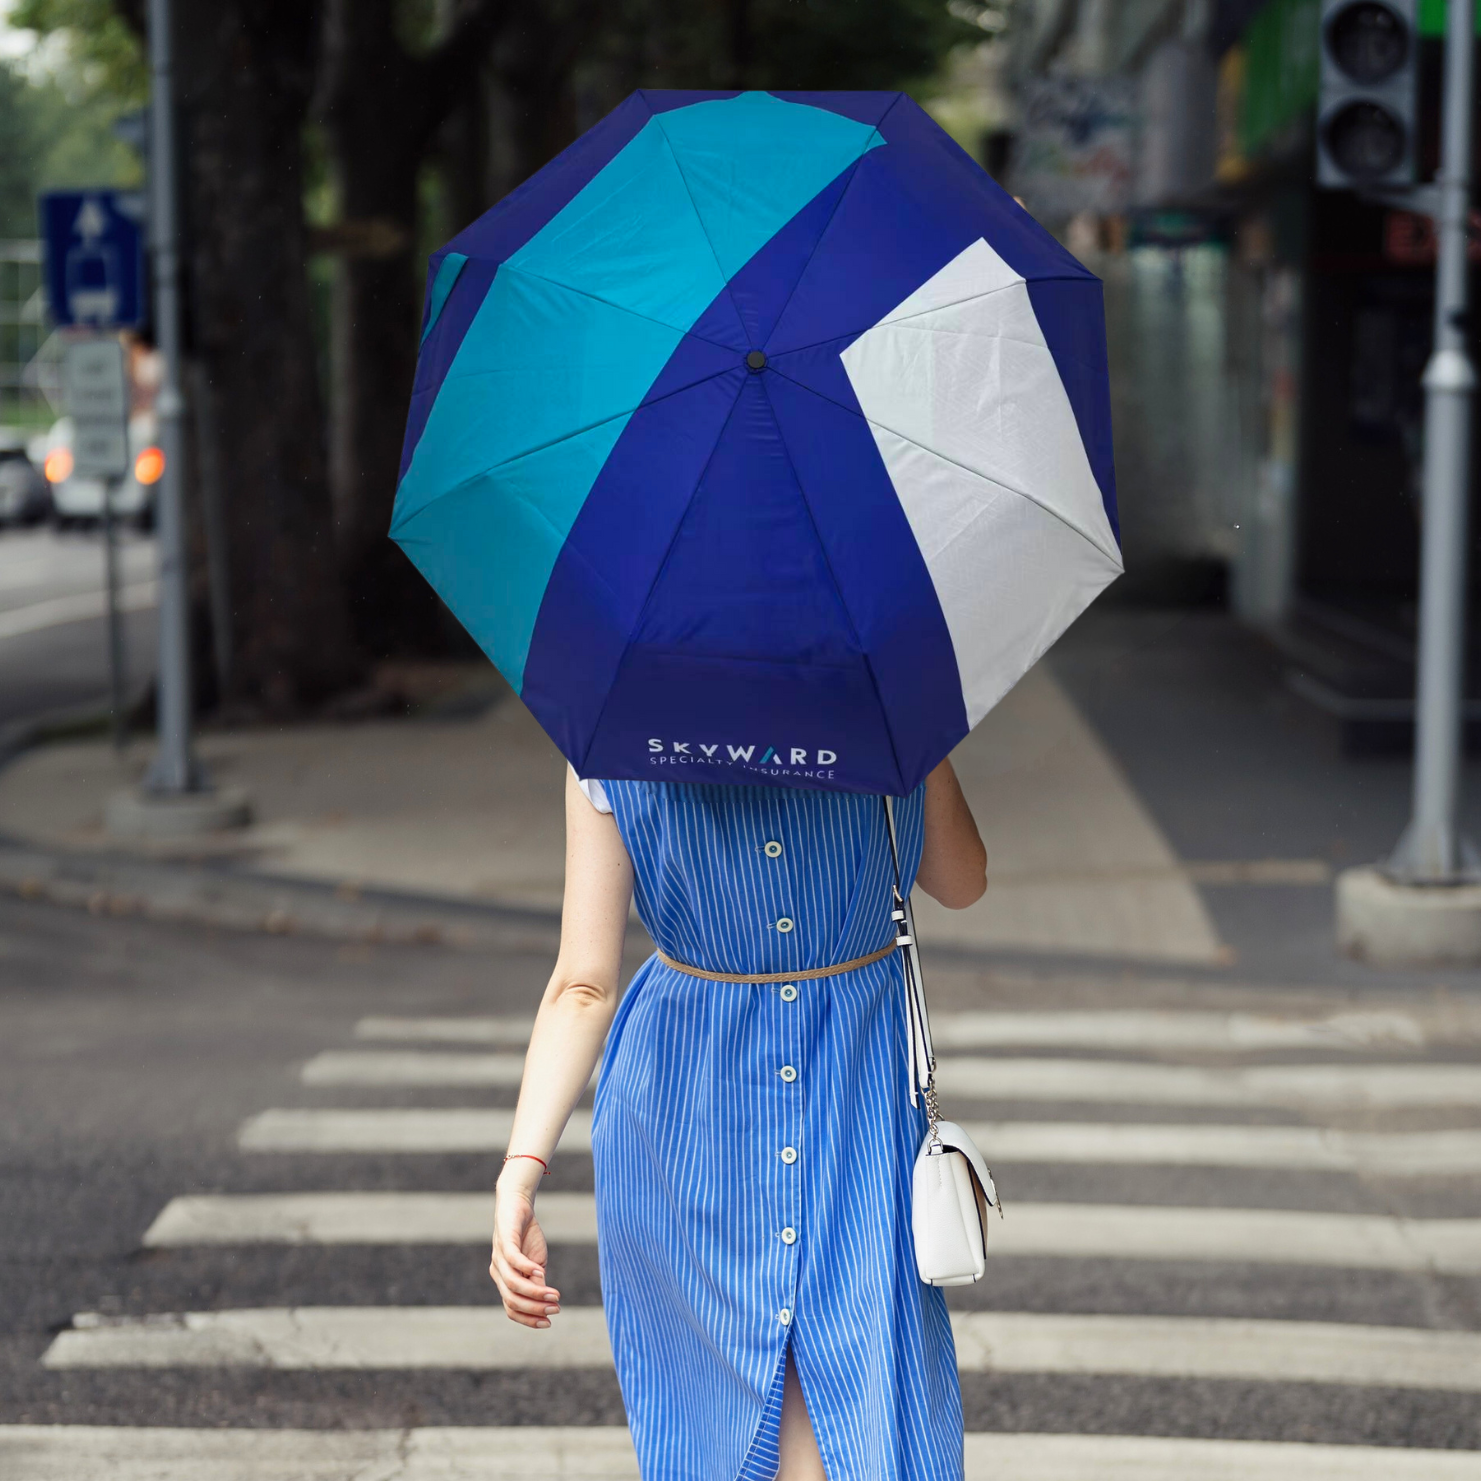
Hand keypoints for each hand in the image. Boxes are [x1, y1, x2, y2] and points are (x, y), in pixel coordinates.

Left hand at [489, 1180, 558, 1327]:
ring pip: (513, 1284)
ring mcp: (499, 1258)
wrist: (517, 1206)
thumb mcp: (536, 1262)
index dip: (529, 1319)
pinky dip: (527, 1268)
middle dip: (535, 1308)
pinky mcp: (504, 1241)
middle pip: (512, 1301)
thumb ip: (537, 1281)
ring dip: (535, 1293)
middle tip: (555, 1309)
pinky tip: (541, 1270)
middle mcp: (497, 1273)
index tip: (549, 1323)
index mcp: (504, 1281)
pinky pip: (513, 1260)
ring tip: (554, 1296)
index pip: (512, 1309)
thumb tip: (544, 1300)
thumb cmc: (526, 1236)